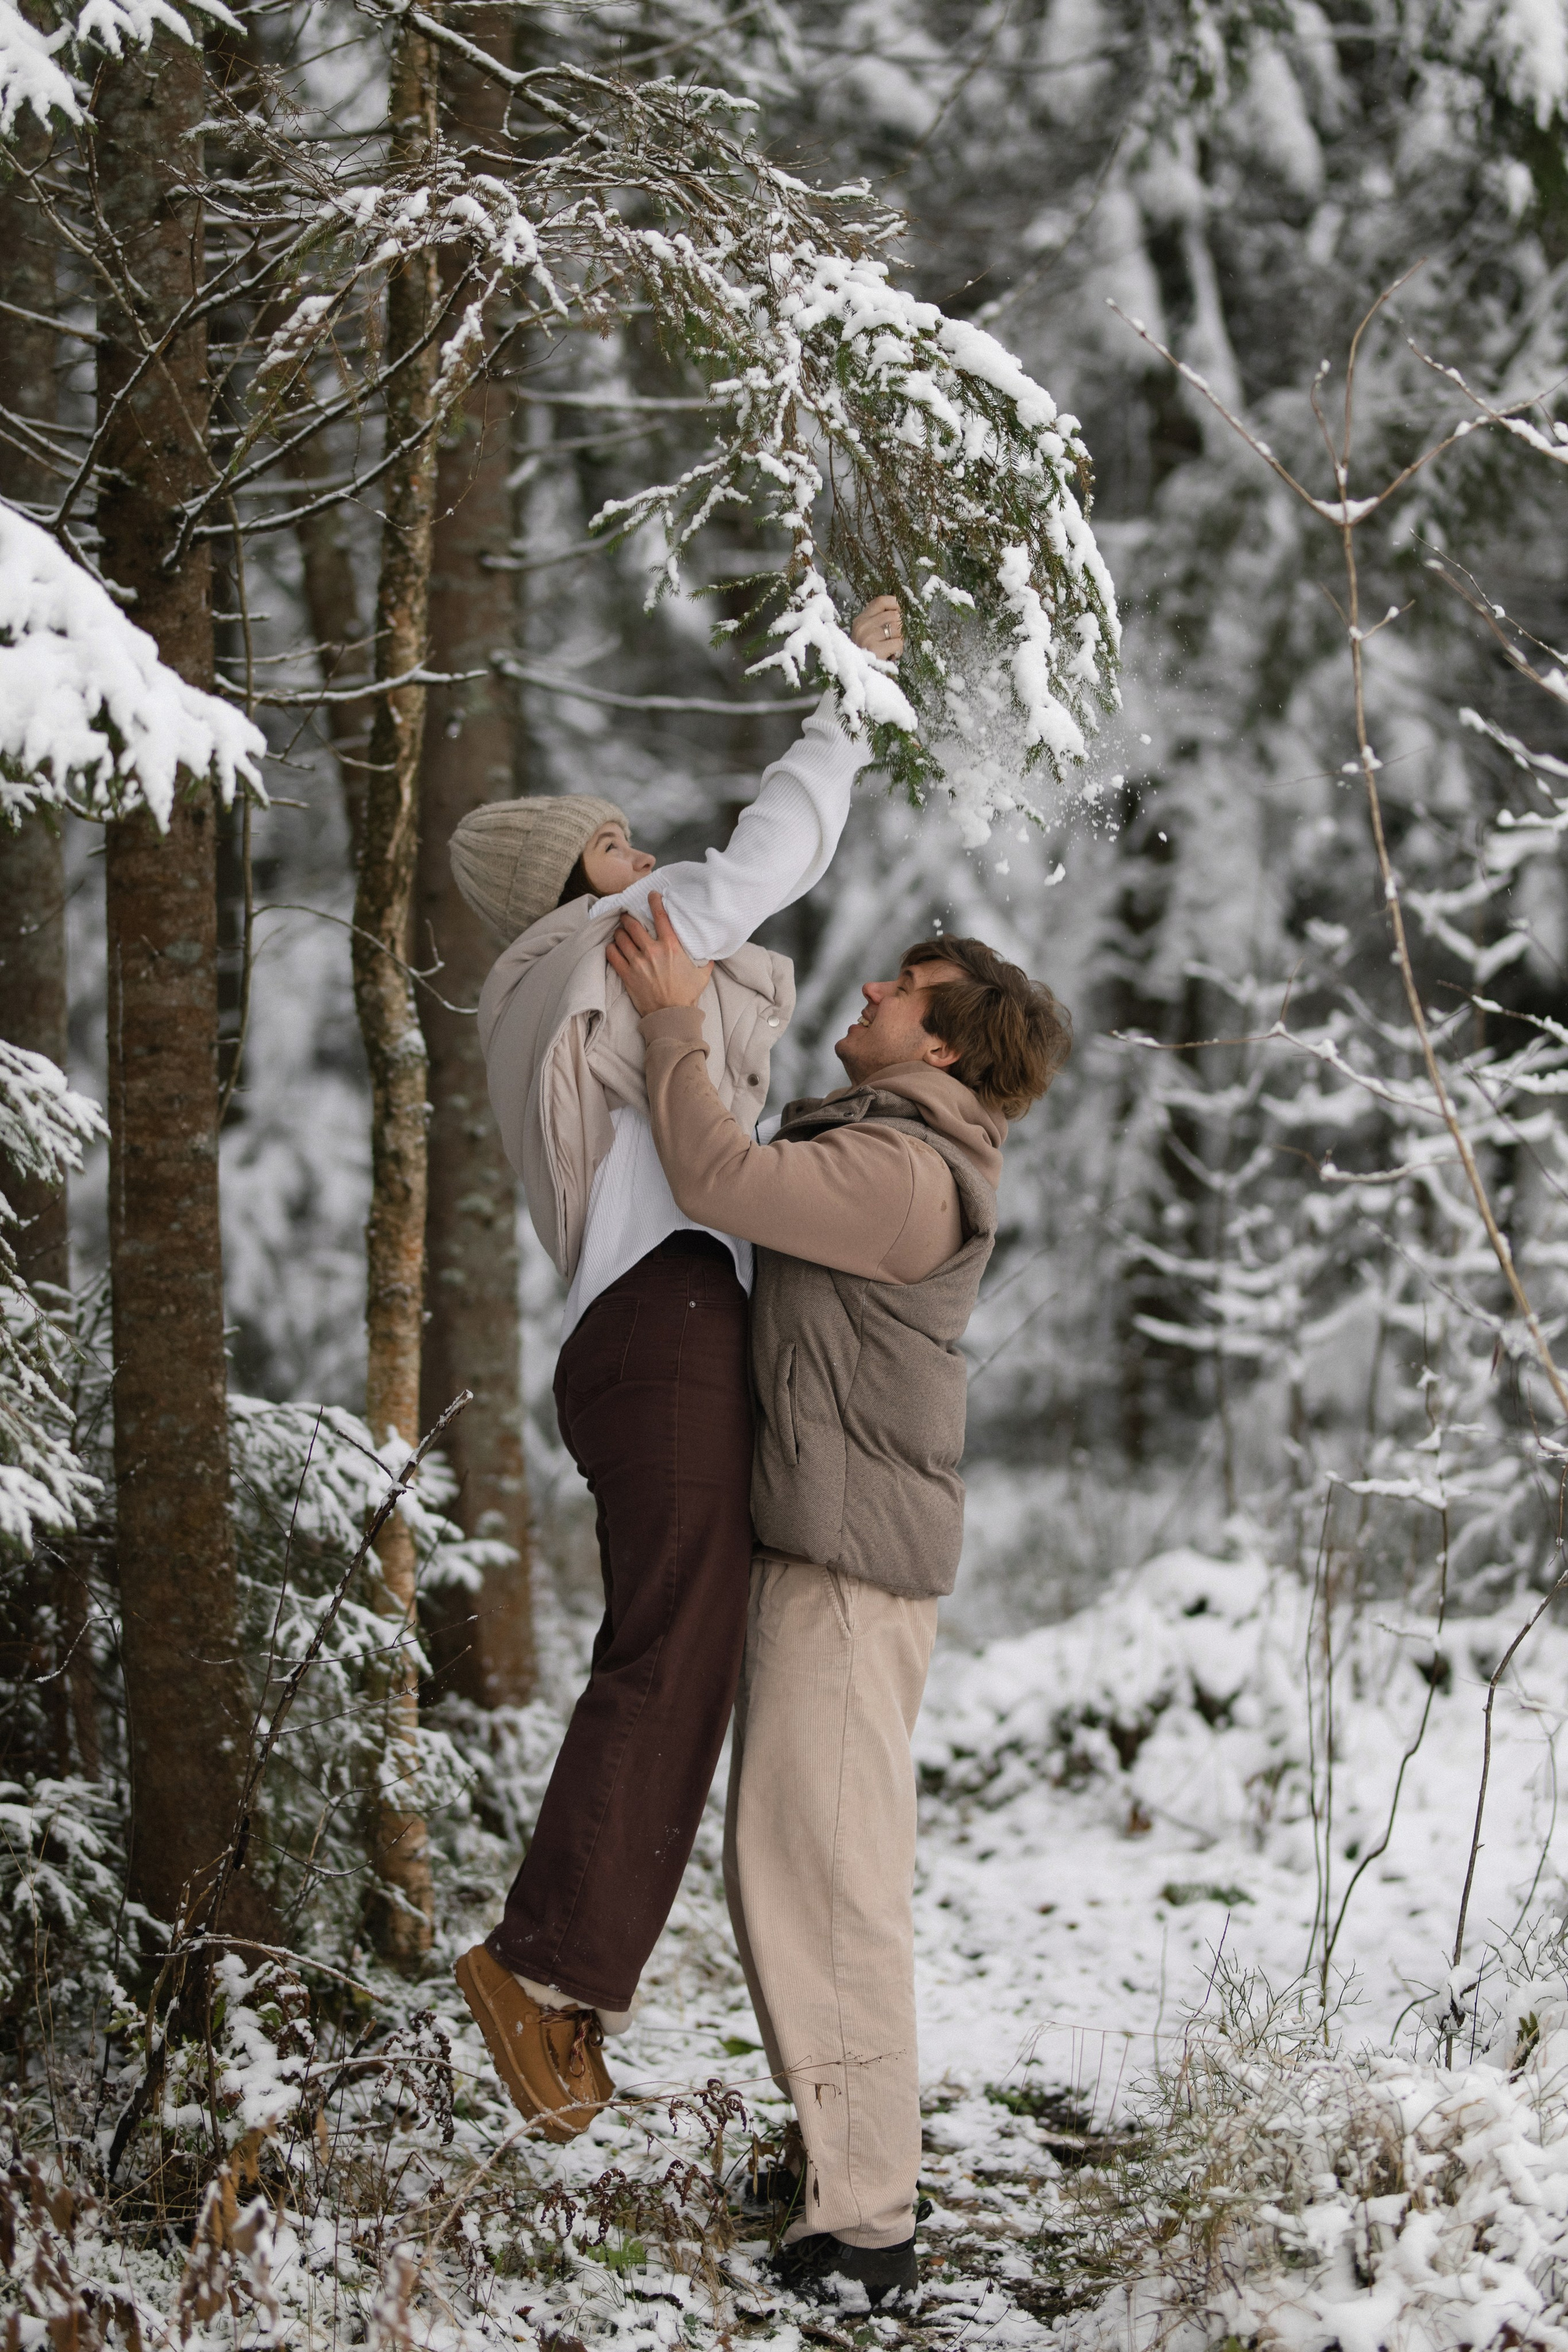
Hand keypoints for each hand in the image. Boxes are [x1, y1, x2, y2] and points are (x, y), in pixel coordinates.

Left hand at [606, 890, 712, 1014]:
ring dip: (619, 931)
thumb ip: (705, 959)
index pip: (660, 916)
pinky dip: (611, 947)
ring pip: (620, 936)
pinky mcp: (626, 974)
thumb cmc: (687, 994)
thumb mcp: (702, 974)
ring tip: (620, 932)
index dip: (654, 901)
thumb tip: (710, 951)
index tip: (651, 895)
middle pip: (633, 924)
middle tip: (627, 917)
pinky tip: (614, 947)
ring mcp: (637, 962)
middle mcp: (652, 951)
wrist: (671, 1015)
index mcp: (671, 947)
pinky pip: (612, 953)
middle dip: (628, 917)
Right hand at [851, 595, 902, 662]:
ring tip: (891, 647)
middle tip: (894, 638)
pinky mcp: (875, 650)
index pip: (881, 601)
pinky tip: (892, 655)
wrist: (858, 674)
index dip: (895, 604)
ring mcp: (868, 637)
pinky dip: (899, 650)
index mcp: (861, 619)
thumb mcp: (867, 633)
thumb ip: (879, 620)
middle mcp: (863, 626)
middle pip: (893, 615)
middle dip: (899, 627)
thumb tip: (900, 611)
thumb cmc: (866, 653)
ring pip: (898, 629)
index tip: (900, 611)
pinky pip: (898, 643)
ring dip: (899, 639)